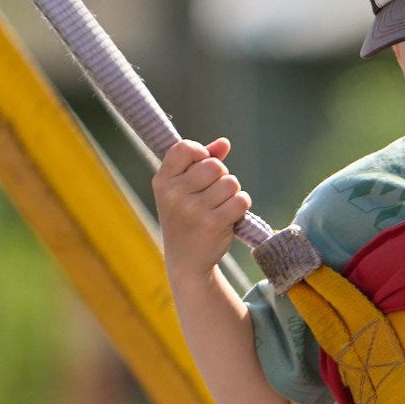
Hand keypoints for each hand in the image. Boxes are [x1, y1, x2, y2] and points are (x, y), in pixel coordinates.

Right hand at [153, 135, 251, 280]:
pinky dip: (241, 206)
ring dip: (232, 193)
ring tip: (220, 207)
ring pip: (231, 182)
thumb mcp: (183, 190)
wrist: (186, 261)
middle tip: (213, 194)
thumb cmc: (186, 219)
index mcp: (163, 181)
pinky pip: (241, 200)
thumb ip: (201, 162)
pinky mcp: (214, 223)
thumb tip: (224, 143)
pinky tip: (229, 216)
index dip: (201, 153)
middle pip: (215, 165)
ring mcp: (193, 209)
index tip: (202, 166)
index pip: (185, 148)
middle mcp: (175, 194)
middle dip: (221, 176)